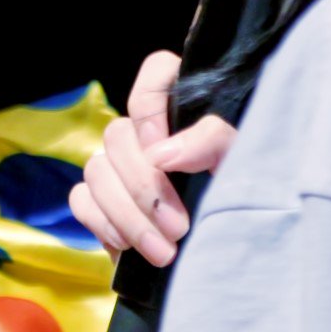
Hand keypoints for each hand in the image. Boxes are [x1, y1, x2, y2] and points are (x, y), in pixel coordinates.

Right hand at [70, 51, 237, 264]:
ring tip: (162, 250)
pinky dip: (102, 224)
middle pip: (118, 134)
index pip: (157, 72)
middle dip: (146, 188)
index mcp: (188, 109)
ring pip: (96, 169)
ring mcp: (119, 166)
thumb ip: (214, 143)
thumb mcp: (247, 168)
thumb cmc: (249, 203)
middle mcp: (147, 132)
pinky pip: (81, 199)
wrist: (233, 259)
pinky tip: (130, 247)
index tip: (167, 157)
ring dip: (127, 215)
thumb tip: (162, 152)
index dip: (151, 107)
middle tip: (179, 227)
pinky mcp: (100, 201)